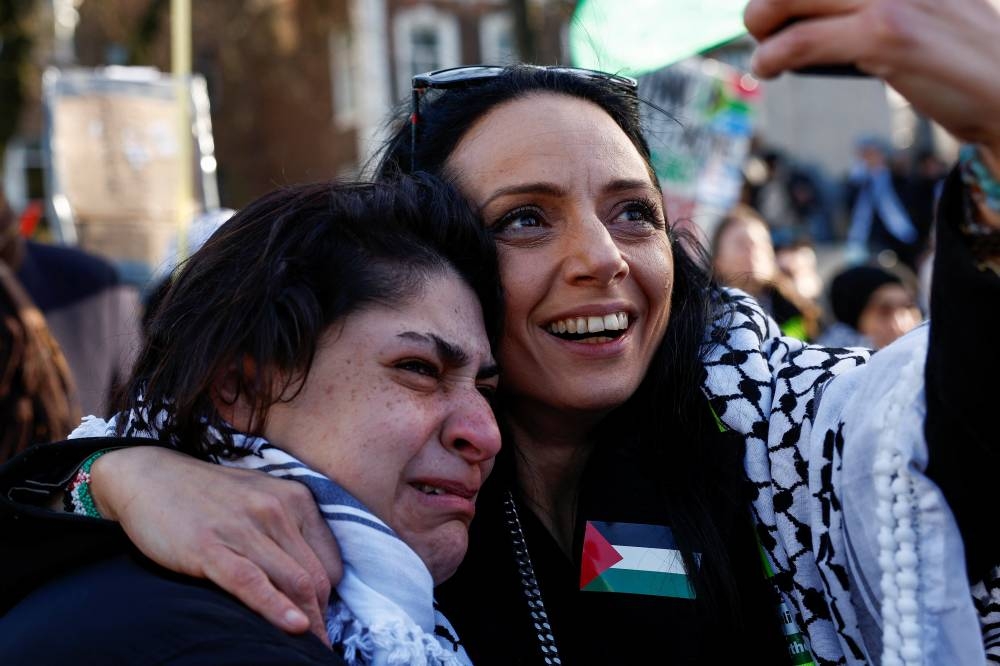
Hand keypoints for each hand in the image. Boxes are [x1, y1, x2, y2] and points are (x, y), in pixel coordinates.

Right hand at [90, 447, 341, 645]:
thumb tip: (308, 576)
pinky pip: (252, 582)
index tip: (321, 618)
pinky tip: (294, 627)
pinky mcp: (211, 547)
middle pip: (316, 576)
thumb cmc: (207, 494)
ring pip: (292, 581)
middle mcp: (277, 510)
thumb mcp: (259, 500)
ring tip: (313, 650)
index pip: (329, 560)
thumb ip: (287, 530)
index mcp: (295, 499)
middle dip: (322, 617)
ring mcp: (244, 528)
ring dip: (308, 621)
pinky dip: (276, 608)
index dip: (329, 596)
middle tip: (322, 646)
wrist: (150, 476)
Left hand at [744, 0, 999, 156]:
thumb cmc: (957, 55)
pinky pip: (803, 40)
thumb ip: (874, 1)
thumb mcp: (920, 7)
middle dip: (768, 0)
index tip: (780, 9)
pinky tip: (768, 67)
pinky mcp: (887, 34)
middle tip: (760, 25)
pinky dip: (772, 56)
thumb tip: (811, 11)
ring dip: (761, 23)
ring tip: (763, 51)